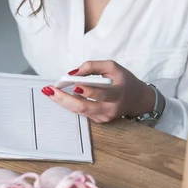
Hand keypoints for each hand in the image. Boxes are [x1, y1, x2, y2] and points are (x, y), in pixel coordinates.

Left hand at [41, 60, 159, 122]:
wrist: (138, 100)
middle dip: (64, 99)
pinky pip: (82, 112)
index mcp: (117, 94)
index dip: (88, 91)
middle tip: (49, 91)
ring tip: (50, 92)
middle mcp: (110, 109)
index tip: (74, 85)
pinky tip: (61, 97)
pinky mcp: (99, 121)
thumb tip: (72, 73)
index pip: (102, 95)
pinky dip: (71, 104)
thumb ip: (92, 67)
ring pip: (80, 111)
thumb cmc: (124, 80)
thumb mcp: (112, 66)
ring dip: (63, 101)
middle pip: (83, 107)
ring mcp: (104, 117)